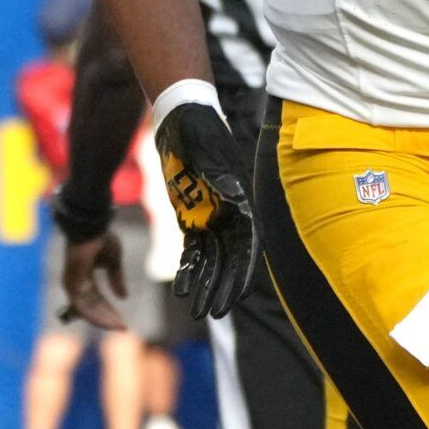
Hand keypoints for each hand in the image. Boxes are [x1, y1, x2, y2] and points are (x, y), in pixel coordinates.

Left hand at [61, 231, 129, 330]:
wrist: (91, 227)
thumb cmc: (100, 238)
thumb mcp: (114, 262)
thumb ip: (117, 279)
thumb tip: (123, 298)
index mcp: (85, 276)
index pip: (97, 299)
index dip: (110, 310)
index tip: (123, 321)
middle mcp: (77, 282)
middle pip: (92, 307)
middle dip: (108, 317)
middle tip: (123, 327)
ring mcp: (72, 284)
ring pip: (88, 310)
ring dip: (104, 320)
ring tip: (119, 327)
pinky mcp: (71, 285)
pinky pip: (83, 307)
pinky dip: (96, 316)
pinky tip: (110, 321)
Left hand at [152, 100, 256, 318]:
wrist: (181, 115)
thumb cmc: (200, 132)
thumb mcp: (210, 155)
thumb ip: (222, 180)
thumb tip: (235, 204)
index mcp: (242, 202)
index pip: (248, 248)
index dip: (242, 275)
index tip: (235, 297)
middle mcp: (230, 214)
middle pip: (229, 260)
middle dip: (221, 287)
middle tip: (212, 313)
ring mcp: (210, 215)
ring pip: (210, 259)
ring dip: (204, 284)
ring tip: (196, 309)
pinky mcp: (190, 214)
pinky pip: (193, 249)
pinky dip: (189, 268)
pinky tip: (183, 288)